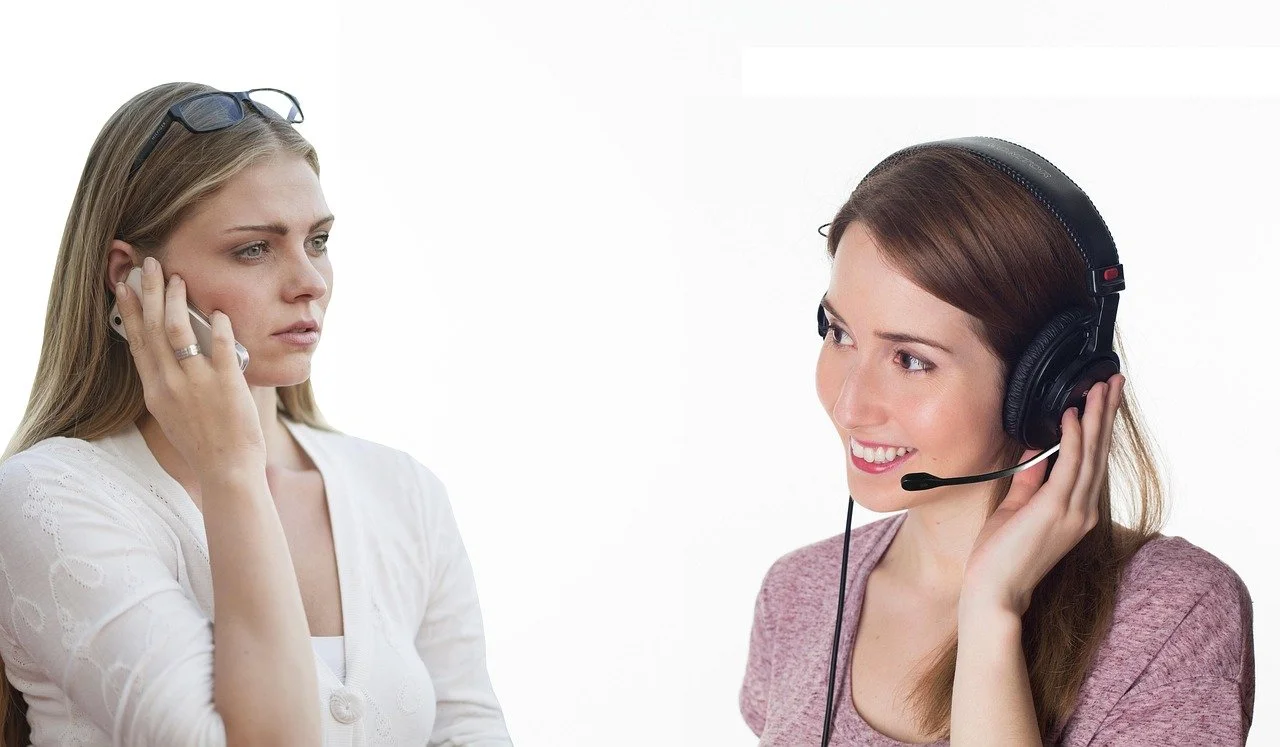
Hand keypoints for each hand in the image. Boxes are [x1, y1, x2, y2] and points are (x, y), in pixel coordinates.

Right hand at [114, 256, 265, 477]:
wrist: (227, 471)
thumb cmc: (204, 444)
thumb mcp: (173, 413)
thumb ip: (168, 383)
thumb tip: (168, 354)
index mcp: (154, 390)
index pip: (137, 341)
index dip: (129, 310)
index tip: (124, 285)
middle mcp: (169, 384)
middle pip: (152, 327)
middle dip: (148, 291)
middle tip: (149, 264)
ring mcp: (197, 383)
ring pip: (178, 330)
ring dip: (176, 300)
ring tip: (178, 278)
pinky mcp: (226, 384)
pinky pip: (221, 346)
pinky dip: (219, 325)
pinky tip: (219, 310)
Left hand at [958, 373, 1125, 616]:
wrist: (994, 591)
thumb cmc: (1000, 556)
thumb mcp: (1015, 510)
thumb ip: (1028, 483)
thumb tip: (1033, 454)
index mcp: (1075, 510)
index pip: (1092, 461)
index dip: (1099, 428)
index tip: (1103, 399)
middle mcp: (1082, 510)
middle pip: (1098, 451)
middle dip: (1106, 413)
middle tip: (1114, 381)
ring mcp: (1072, 511)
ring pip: (1090, 454)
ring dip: (1095, 417)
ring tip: (1100, 387)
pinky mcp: (1055, 510)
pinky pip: (1069, 466)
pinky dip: (1072, 438)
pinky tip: (1072, 415)